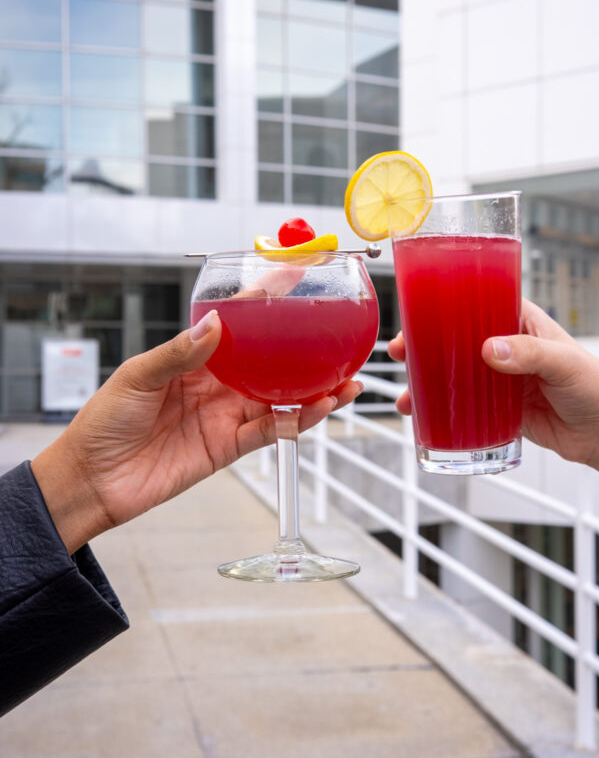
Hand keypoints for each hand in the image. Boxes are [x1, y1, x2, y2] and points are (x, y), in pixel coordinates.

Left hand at [33, 310, 360, 553]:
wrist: (92, 480)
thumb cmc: (103, 421)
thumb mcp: (137, 376)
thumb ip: (179, 353)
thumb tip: (215, 323)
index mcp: (194, 357)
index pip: (238, 323)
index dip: (266, 301)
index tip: (295, 277)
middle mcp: (217, 383)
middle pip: (271, 362)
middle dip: (305, 350)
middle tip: (339, 336)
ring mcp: (225, 415)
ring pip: (281, 399)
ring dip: (315, 391)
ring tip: (347, 381)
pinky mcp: (228, 448)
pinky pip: (269, 433)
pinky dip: (296, 423)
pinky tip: (319, 410)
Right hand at [388, 299, 598, 467]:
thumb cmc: (597, 387)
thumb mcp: (564, 362)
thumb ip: (529, 354)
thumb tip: (490, 350)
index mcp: (520, 321)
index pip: (476, 300)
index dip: (444, 302)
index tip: (416, 309)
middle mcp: (505, 345)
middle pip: (454, 338)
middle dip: (423, 344)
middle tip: (399, 352)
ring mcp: (499, 378)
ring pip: (454, 373)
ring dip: (427, 381)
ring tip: (406, 395)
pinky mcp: (498, 408)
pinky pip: (463, 406)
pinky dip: (441, 411)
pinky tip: (423, 418)